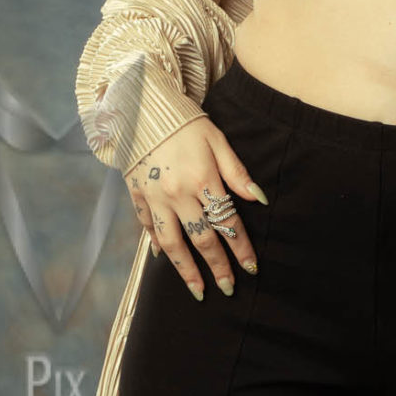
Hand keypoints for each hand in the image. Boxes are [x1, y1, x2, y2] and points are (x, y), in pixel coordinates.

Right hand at [126, 114, 266, 299]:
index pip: (227, 222)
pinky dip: (156, 244)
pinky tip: (165, 259)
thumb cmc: (186, 123)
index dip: (241, 248)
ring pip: (172, 242)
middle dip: (217, 267)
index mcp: (202, 179)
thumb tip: (259, 199)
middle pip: (201, 239)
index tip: (251, 268)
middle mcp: (177, 193)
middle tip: (228, 288)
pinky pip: (147, 226)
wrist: (142, 105)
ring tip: (198, 290)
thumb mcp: (217, 140)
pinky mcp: (136, 194)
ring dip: (186, 270)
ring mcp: (154, 196)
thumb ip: (237, 172)